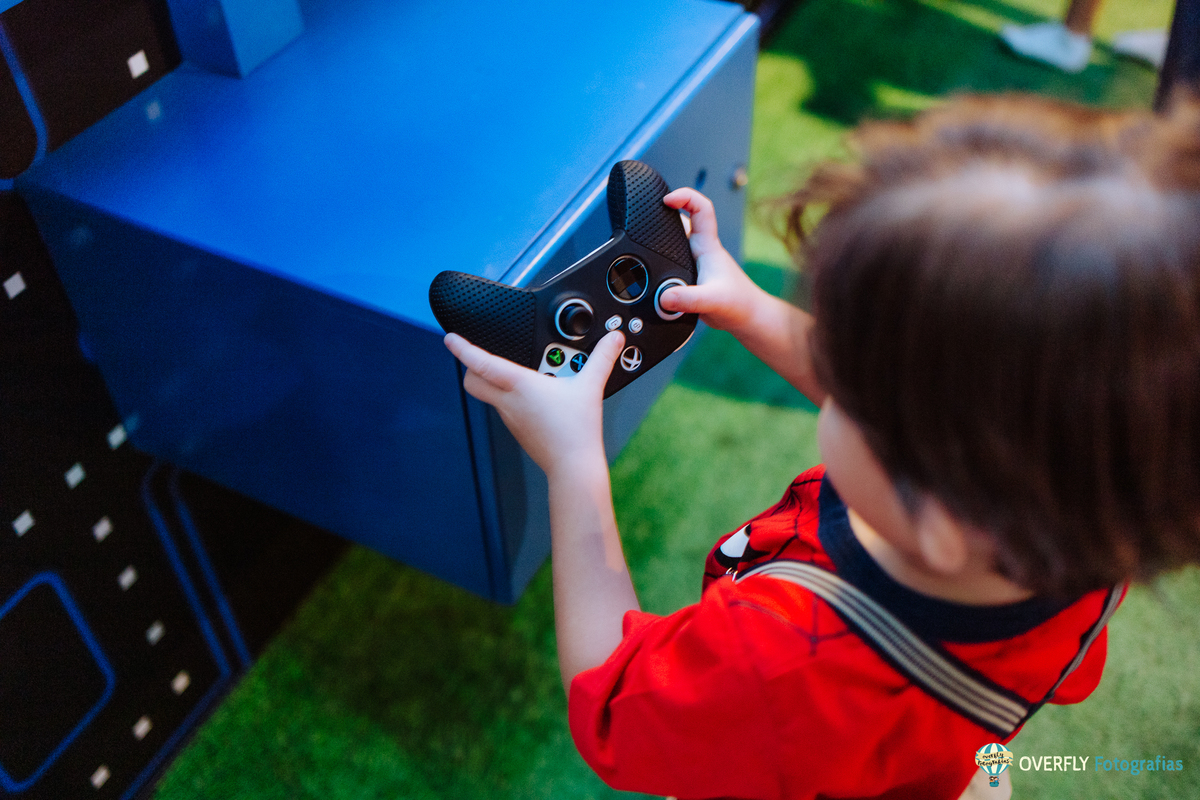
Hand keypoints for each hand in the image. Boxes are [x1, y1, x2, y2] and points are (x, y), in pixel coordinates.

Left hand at [443, 330, 625, 476]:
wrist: (572, 467)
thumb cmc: (576, 430)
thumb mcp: (590, 387)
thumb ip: (601, 358)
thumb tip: (614, 339)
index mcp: (520, 385)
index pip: (481, 364)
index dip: (462, 349)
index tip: (450, 339)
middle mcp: (509, 401)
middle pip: (472, 382)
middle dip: (469, 367)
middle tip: (479, 354)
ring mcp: (510, 417)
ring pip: (489, 395)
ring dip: (495, 381)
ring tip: (521, 371)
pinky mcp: (518, 429)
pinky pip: (506, 407)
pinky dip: (511, 396)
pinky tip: (534, 394)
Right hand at [658, 187, 764, 334]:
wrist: (747, 319)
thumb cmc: (738, 305)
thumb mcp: (712, 301)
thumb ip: (688, 299)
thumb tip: (664, 297)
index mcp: (708, 246)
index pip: (701, 209)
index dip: (684, 197)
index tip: (666, 199)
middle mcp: (701, 250)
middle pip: (682, 220)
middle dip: (665, 213)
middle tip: (645, 216)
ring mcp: (696, 262)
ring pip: (676, 241)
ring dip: (662, 238)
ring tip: (642, 237)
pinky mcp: (692, 276)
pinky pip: (673, 260)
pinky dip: (661, 260)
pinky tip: (651, 268)